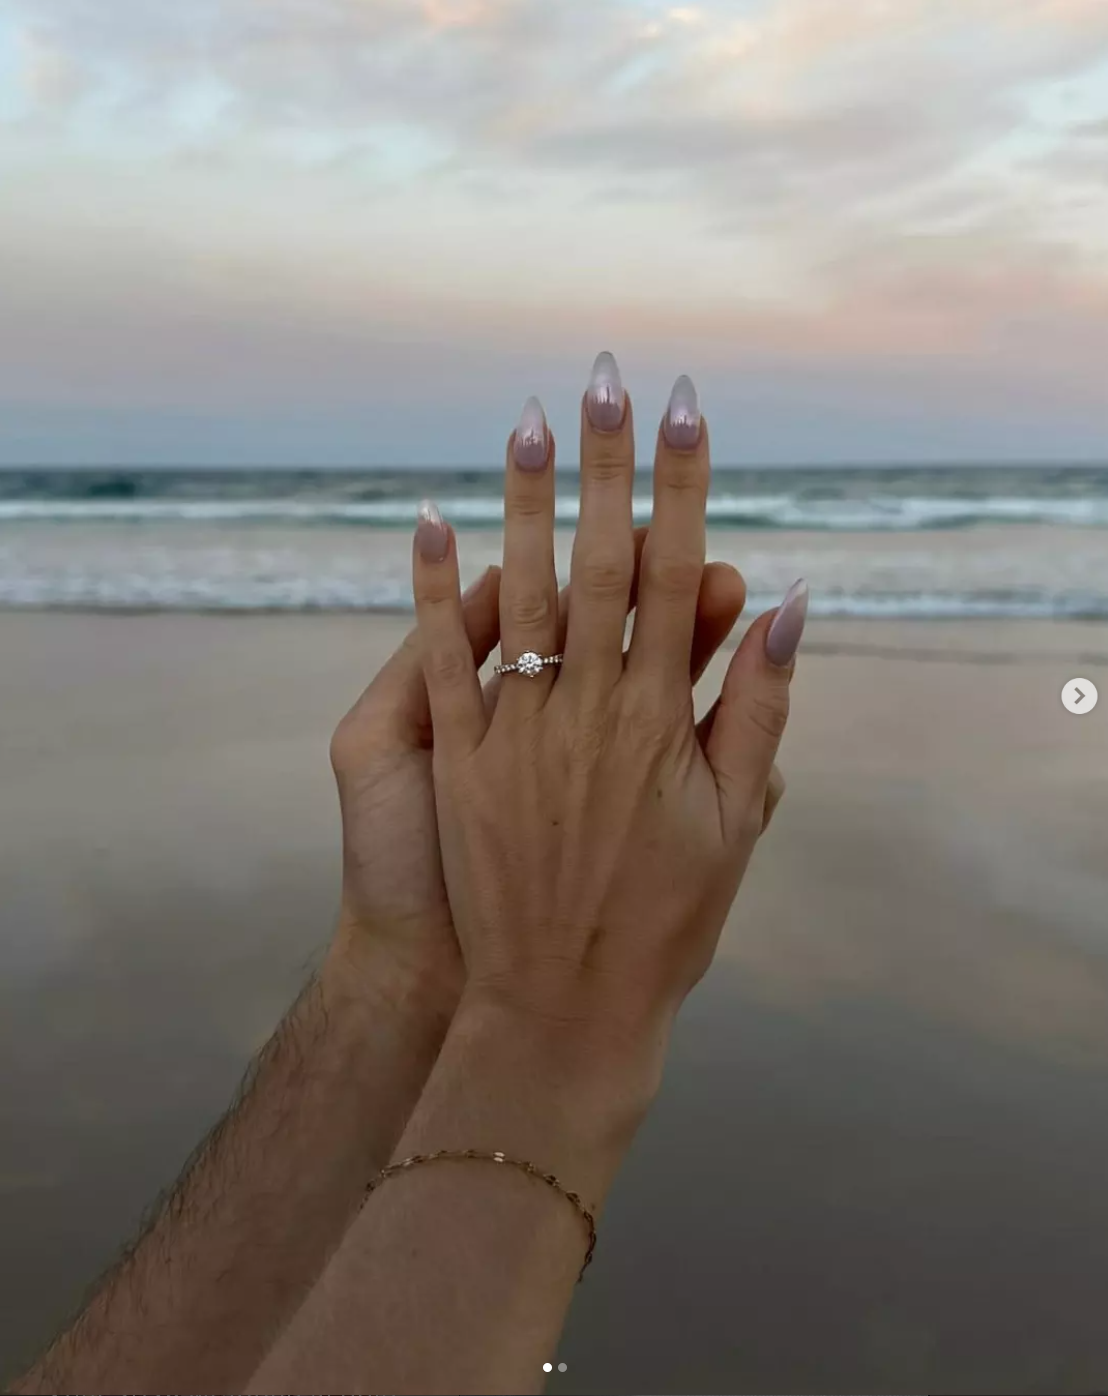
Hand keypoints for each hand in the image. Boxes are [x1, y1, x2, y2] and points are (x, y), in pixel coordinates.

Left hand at [412, 360, 805, 1077]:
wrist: (564, 1006)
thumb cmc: (664, 920)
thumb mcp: (736, 822)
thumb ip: (756, 710)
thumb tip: (784, 605)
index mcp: (660, 716)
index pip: (673, 574)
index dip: (683, 487)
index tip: (687, 410)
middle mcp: (586, 706)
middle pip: (596, 562)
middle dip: (605, 464)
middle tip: (605, 378)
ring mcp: (514, 727)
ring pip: (519, 591)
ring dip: (523, 500)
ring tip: (524, 418)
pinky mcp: (457, 757)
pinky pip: (440, 657)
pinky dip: (432, 586)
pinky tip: (429, 517)